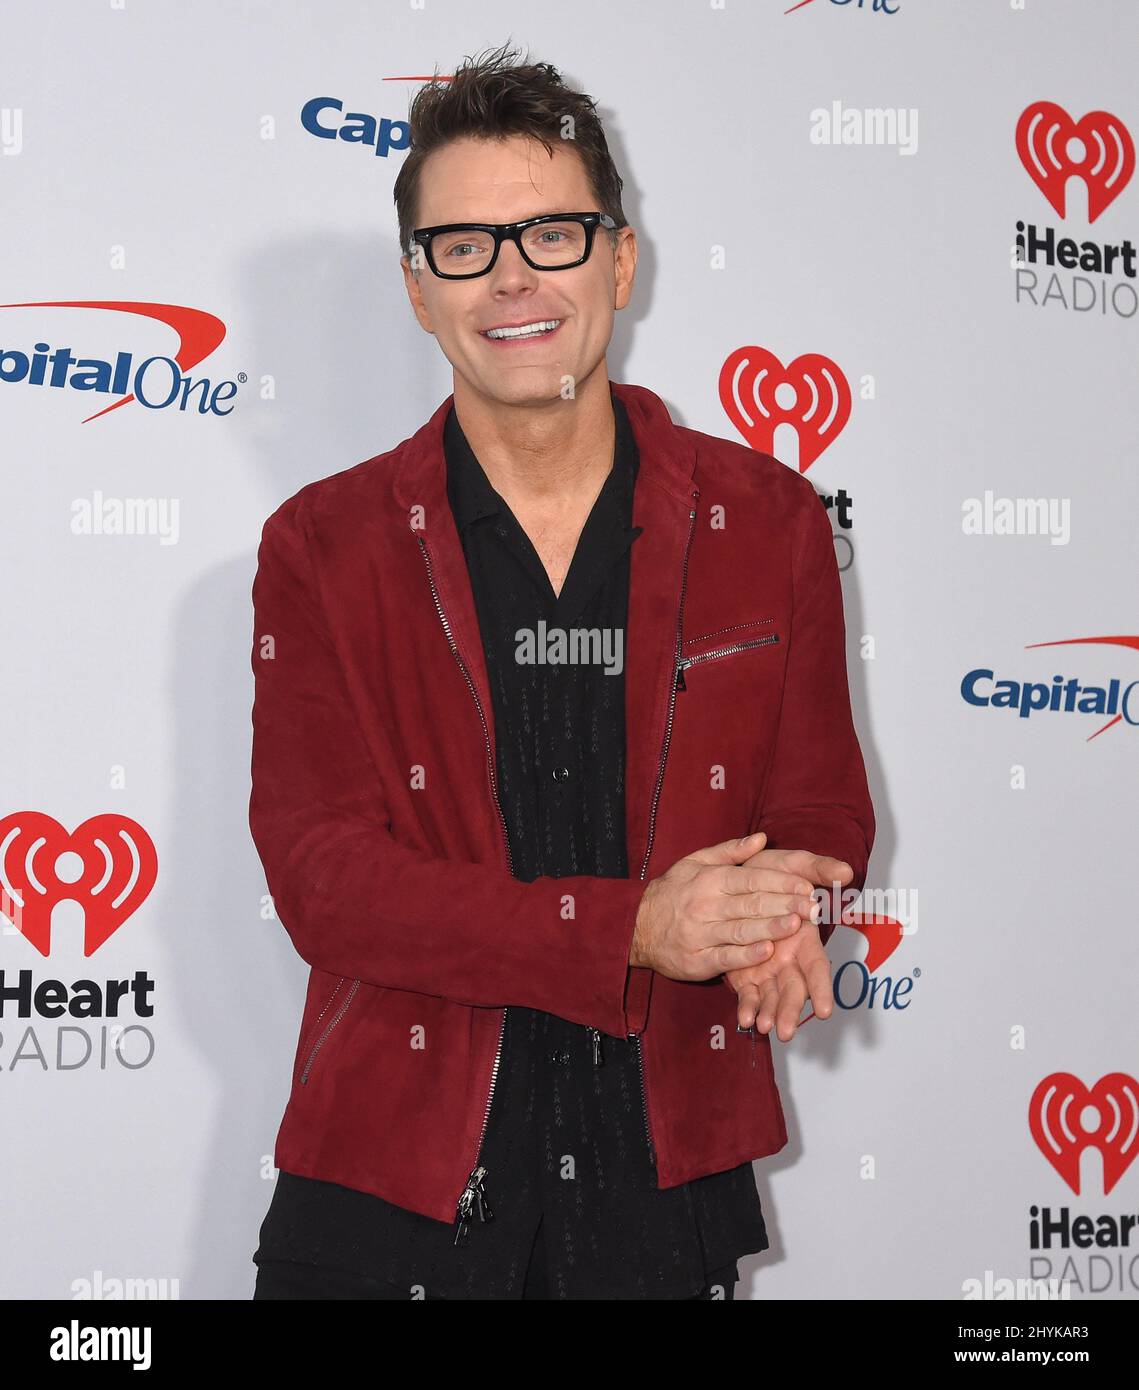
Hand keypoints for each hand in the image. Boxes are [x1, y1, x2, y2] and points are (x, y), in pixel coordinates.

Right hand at [630, 832, 818, 980]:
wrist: (636, 927)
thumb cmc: (673, 892)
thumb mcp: (695, 863)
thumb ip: (730, 852)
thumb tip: (762, 838)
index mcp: (709, 880)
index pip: (751, 879)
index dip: (780, 882)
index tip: (806, 885)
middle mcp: (705, 905)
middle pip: (751, 904)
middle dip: (785, 904)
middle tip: (813, 907)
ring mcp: (700, 933)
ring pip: (741, 930)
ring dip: (771, 927)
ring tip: (797, 925)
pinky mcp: (697, 960)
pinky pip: (725, 957)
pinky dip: (746, 955)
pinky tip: (767, 951)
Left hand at [722, 844, 853, 1038]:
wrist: (740, 878)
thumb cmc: (772, 874)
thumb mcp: (794, 864)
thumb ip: (819, 868)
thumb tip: (847, 871)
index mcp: (804, 938)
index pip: (817, 967)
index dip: (822, 989)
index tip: (824, 1011)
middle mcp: (789, 958)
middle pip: (795, 989)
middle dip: (791, 1010)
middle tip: (786, 1031)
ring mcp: (768, 968)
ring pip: (773, 996)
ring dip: (771, 1013)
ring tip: (764, 1028)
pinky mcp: (747, 973)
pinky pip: (749, 994)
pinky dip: (749, 1007)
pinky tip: (745, 1020)